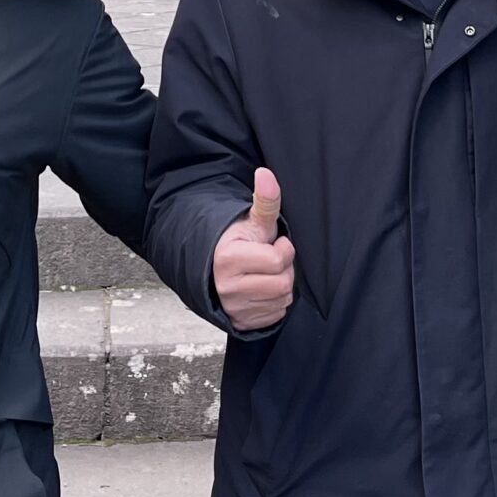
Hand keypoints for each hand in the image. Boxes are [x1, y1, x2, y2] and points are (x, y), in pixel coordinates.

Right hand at [212, 166, 295, 332]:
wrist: (214, 267)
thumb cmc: (236, 242)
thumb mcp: (251, 221)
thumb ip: (265, 200)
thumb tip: (265, 174)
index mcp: (229, 259)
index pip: (278, 259)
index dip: (282, 248)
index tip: (271, 244)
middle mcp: (228, 287)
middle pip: (283, 283)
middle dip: (283, 269)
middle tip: (269, 260)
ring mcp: (234, 308)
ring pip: (282, 300)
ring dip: (280, 286)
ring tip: (264, 274)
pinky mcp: (241, 323)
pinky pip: (276, 316)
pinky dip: (275, 303)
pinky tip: (263, 289)